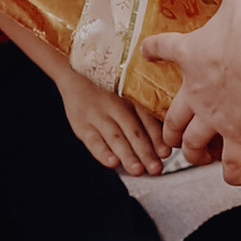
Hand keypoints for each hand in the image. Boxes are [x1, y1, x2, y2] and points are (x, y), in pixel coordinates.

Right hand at [0, 2, 167, 175]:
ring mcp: (97, 116)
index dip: (157, 137)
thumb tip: (167, 132)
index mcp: (131, 97)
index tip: (166, 152)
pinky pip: (93, 141)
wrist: (73, 69)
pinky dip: (102, 153)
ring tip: (138, 170)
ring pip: (115, 139)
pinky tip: (112, 163)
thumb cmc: (108, 83)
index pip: (147, 119)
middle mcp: (115, 106)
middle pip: (133, 132)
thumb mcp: (128, 88)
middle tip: (156, 169)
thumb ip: (145, 107)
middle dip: (146, 152)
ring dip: (128, 156)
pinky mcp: (82, 125)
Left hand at [146, 0, 240, 183]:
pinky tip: (233, 180)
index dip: (155, 51)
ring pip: (194, 141)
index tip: (147, 52)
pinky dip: (232, 173)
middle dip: (169, 127)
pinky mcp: (238, 133)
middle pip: (173, 114)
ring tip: (192, 157)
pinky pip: (232, 161)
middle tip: (168, 136)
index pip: (164, 50)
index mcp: (191, 54)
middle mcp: (196, 90)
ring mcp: (215, 116)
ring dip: (192, 150)